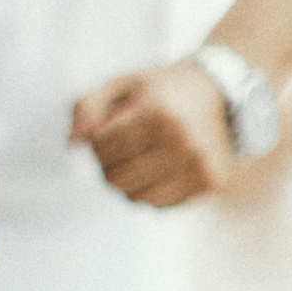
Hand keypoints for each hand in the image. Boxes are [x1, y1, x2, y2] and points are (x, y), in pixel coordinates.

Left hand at [68, 59, 235, 208]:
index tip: (111, 130)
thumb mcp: (123, 85)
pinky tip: (162, 170)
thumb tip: (72, 144)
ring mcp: (198, 164)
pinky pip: (160, 205)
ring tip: (142, 159)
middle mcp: (181, 141)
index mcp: (157, 113)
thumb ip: (88, 107)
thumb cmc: (161, 91)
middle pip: (114, 178)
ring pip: (135, 197)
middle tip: (124, 149)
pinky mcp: (209, 182)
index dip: (97, 142)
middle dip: (110, 166)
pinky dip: (153, 192)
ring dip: (130, 183)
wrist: (219, 92)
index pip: (100, 148)